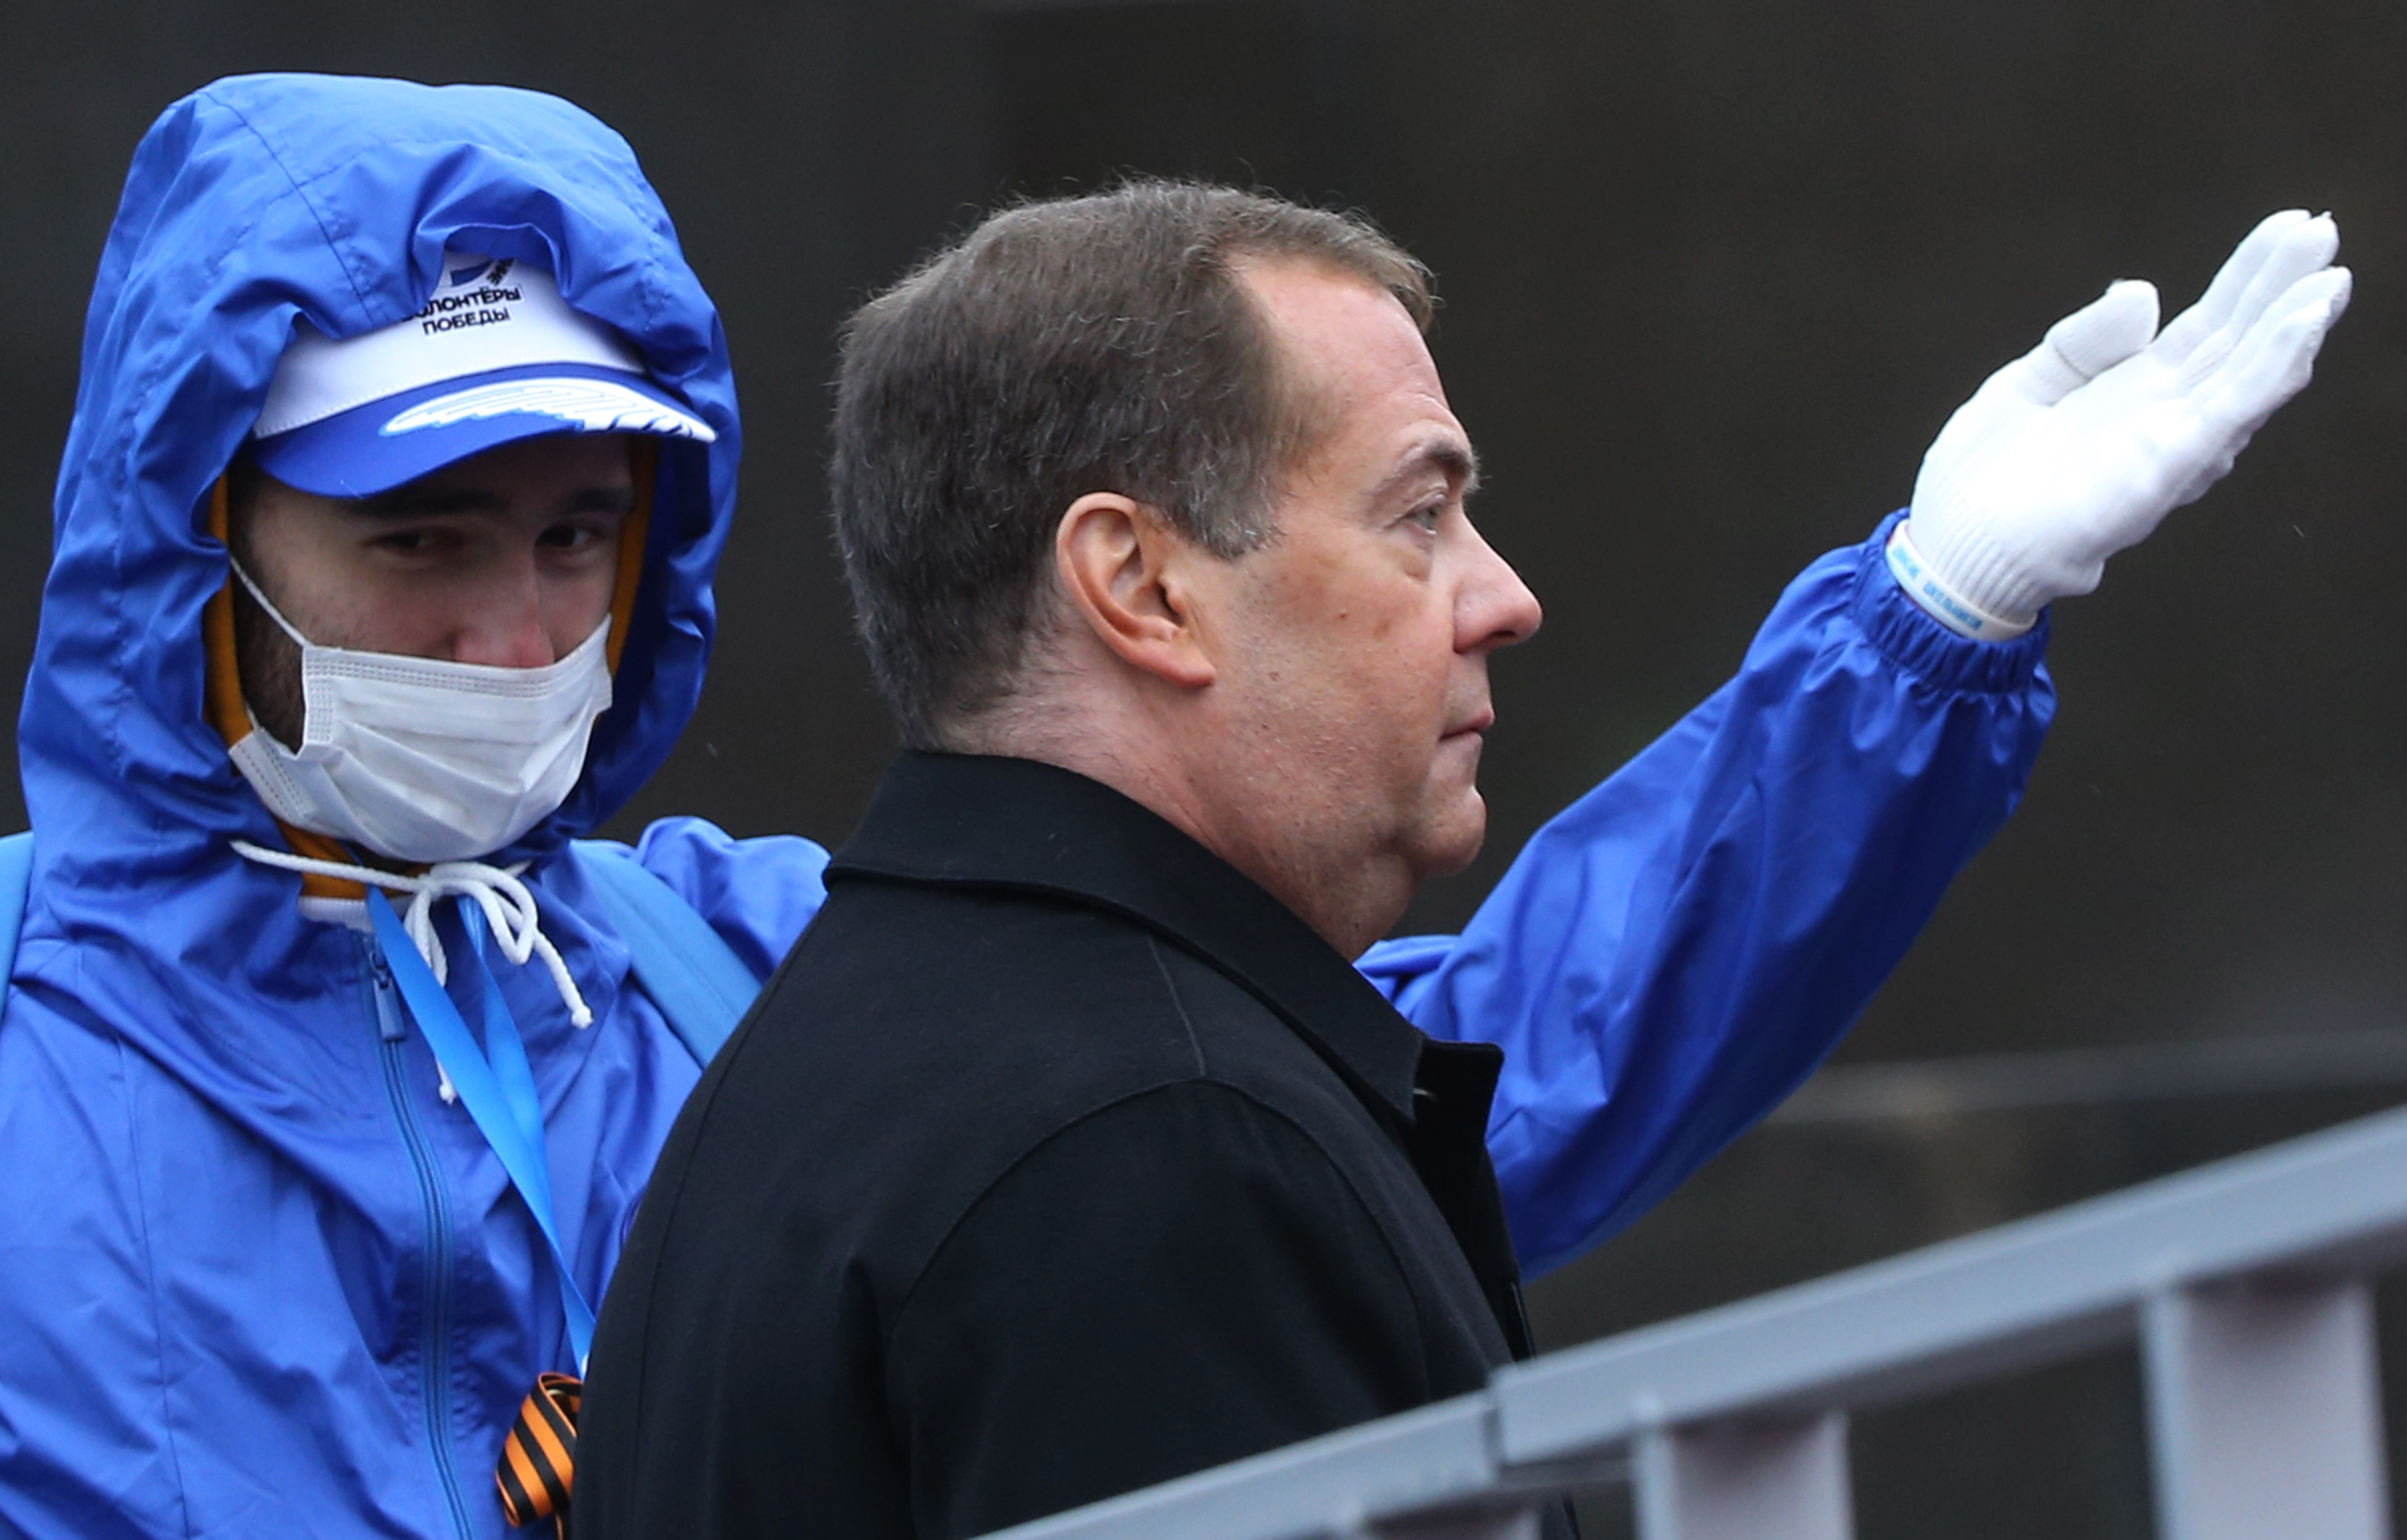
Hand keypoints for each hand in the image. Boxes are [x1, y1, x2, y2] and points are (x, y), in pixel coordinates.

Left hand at [1896, 210, 2351, 637]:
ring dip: (2292, 330)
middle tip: (2324, 231)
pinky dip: (2265, 377)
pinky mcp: (2159, 475)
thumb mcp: (2026, 384)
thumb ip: (2084, 340)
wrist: (1951, 549)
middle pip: (2239, 343)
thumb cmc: (1982, 479)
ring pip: (2248, 381)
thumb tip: (2144, 293)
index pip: (2209, 324)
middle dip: (2283, 289)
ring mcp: (2168, 446)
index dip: (2249, 276)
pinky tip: (2297, 335)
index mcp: (2134, 389)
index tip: (2289, 225)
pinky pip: (2224, 420)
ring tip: (2329, 279)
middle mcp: (2164, 416)